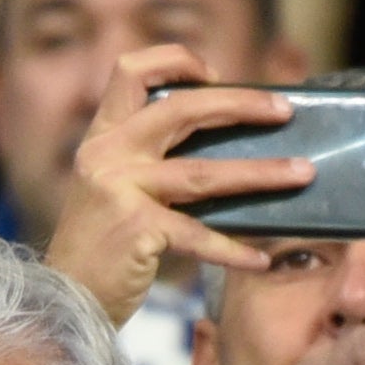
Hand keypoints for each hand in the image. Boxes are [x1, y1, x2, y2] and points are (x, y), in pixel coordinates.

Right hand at [43, 45, 309, 328]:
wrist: (62, 303)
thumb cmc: (100, 251)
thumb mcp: (113, 191)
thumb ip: (149, 162)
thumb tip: (230, 147)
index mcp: (102, 137)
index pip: (131, 70)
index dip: (176, 61)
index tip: (214, 74)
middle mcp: (107, 154)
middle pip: (184, 108)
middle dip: (242, 104)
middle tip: (285, 112)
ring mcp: (119, 190)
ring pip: (204, 173)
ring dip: (261, 173)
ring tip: (302, 174)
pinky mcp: (136, 230)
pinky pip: (199, 235)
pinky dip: (234, 250)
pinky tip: (261, 260)